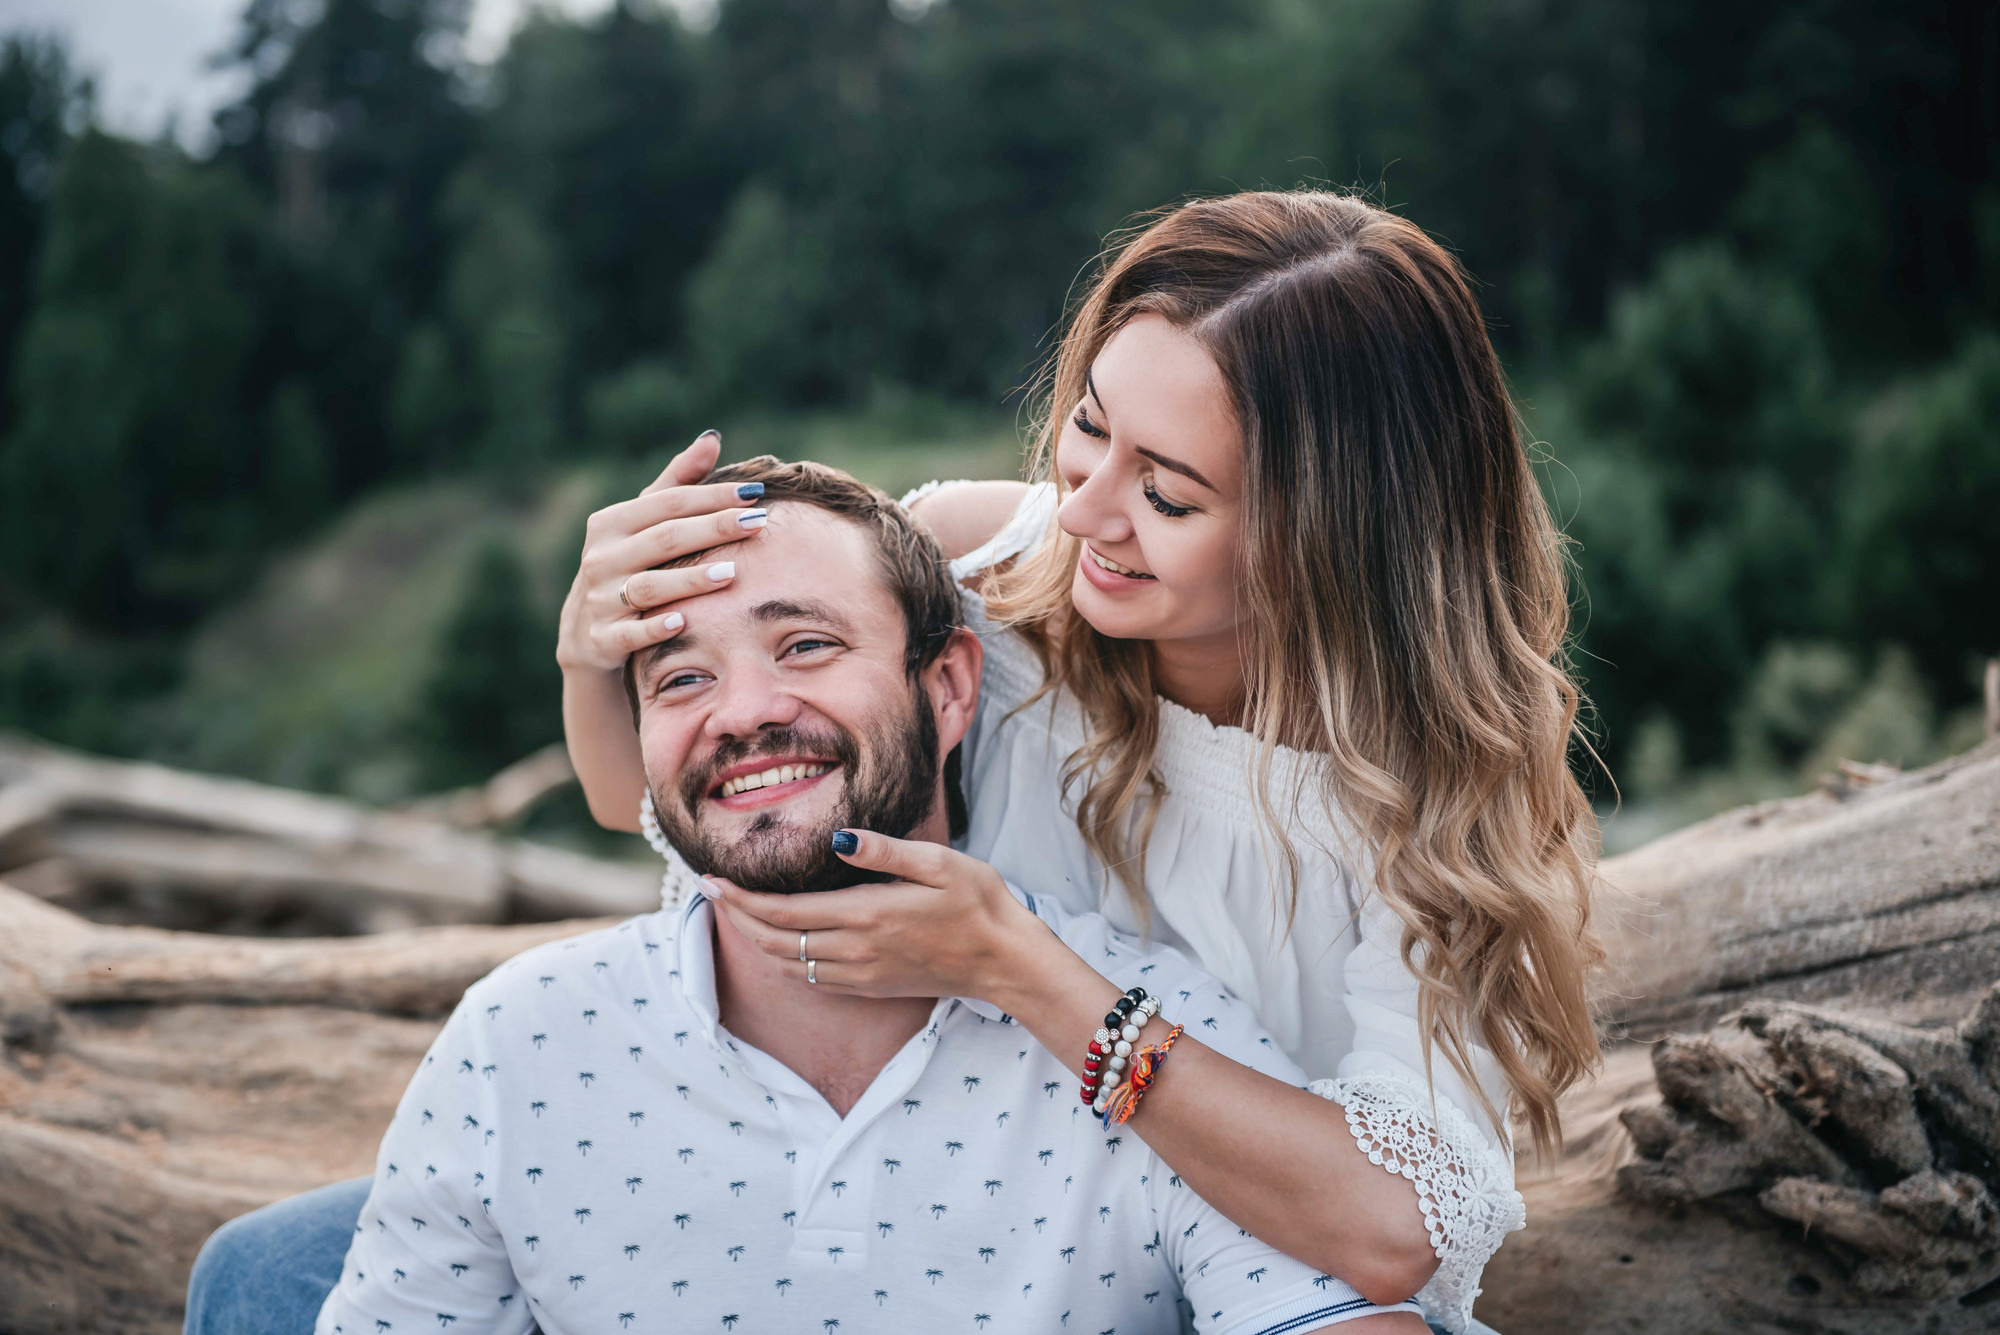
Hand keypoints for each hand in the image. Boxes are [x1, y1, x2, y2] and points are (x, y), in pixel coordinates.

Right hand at [555, 429, 770, 674]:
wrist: (586, 634)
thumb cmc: (628, 566)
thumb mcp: (643, 525)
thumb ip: (676, 483)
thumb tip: (712, 438)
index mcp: (610, 524)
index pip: (668, 504)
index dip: (712, 497)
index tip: (754, 494)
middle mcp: (600, 557)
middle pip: (664, 539)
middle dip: (712, 529)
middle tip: (757, 523)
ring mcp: (599, 600)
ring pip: (650, 586)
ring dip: (690, 579)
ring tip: (731, 572)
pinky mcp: (602, 639)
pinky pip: (630, 634)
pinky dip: (655, 628)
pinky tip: (684, 622)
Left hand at [705, 830, 1062, 1003]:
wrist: (1004, 959)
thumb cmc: (977, 902)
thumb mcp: (937, 863)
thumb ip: (884, 851)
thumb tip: (838, 837)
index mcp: (865, 914)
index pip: (784, 911)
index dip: (741, 899)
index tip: (711, 879)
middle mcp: (855, 950)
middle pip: (775, 941)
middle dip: (736, 917)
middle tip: (709, 892)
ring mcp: (862, 974)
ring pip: (789, 964)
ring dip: (754, 940)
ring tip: (734, 913)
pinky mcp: (872, 986)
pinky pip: (813, 979)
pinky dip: (783, 960)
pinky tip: (777, 943)